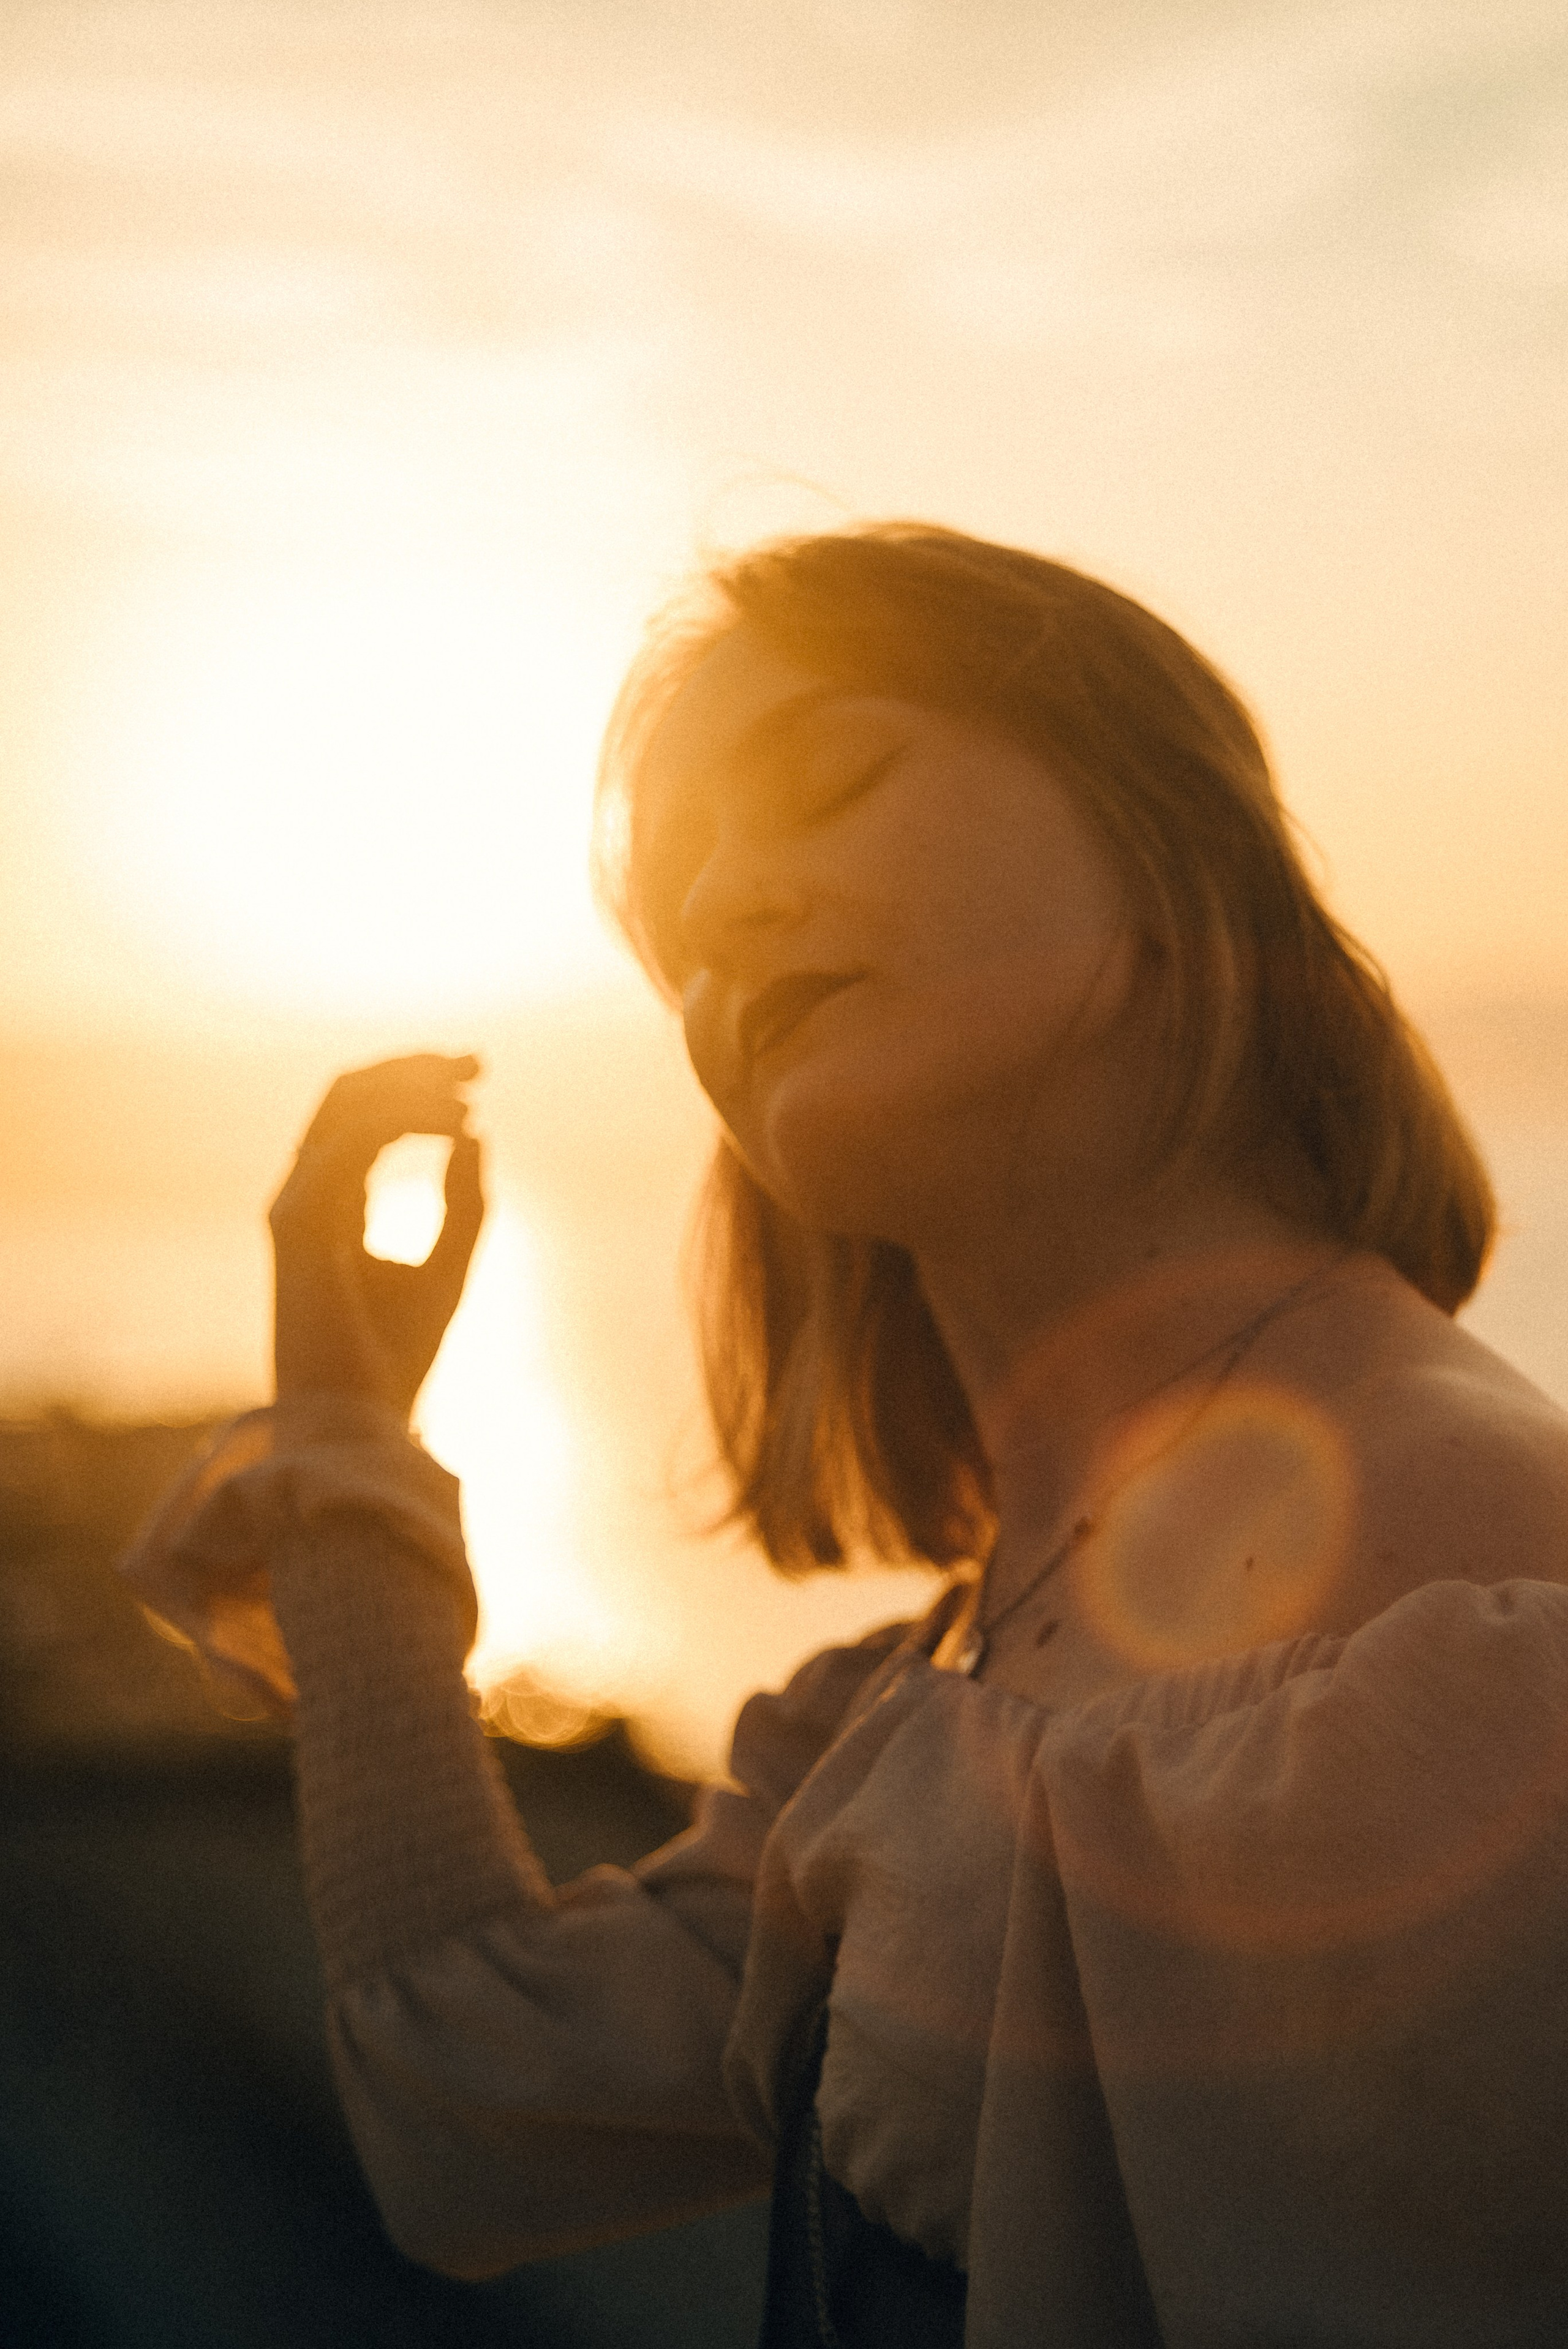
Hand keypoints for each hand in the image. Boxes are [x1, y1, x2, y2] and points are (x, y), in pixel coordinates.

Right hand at [270, 1053, 484, 1421]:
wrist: (359, 1423)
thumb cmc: (398, 1357)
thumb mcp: (451, 1265)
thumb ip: (462, 1201)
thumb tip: (475, 1133)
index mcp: (333, 1205)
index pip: (362, 1117)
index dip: (416, 1084)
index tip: (478, 1077)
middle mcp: (305, 1197)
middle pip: (346, 1098)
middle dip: (413, 1068)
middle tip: (478, 1062)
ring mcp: (293, 1208)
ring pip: (343, 1109)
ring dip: (410, 1086)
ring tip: (470, 1088)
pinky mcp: (296, 1226)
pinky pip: (347, 1147)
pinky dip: (403, 1123)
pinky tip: (455, 1126)